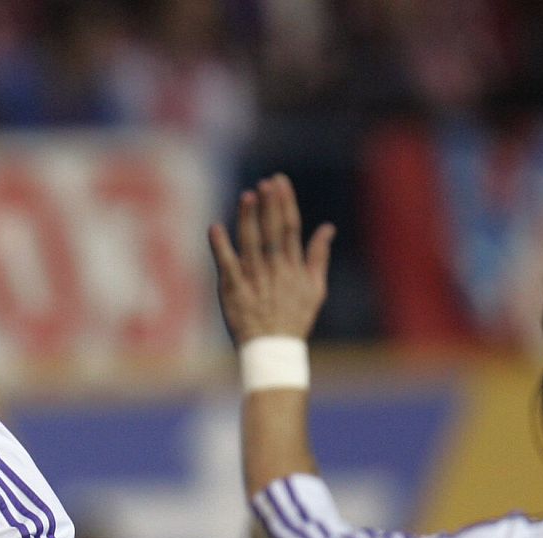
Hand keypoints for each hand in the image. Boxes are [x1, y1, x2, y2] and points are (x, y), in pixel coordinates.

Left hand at [208, 174, 335, 345]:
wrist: (274, 350)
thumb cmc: (294, 319)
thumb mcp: (315, 289)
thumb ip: (319, 257)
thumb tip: (328, 228)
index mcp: (294, 267)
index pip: (291, 228)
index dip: (285, 203)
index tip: (279, 182)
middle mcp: (275, 270)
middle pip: (273, 231)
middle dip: (270, 205)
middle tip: (266, 182)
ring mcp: (254, 280)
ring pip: (252, 244)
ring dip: (249, 219)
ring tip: (247, 196)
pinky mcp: (234, 291)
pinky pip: (227, 266)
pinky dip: (221, 247)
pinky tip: (215, 228)